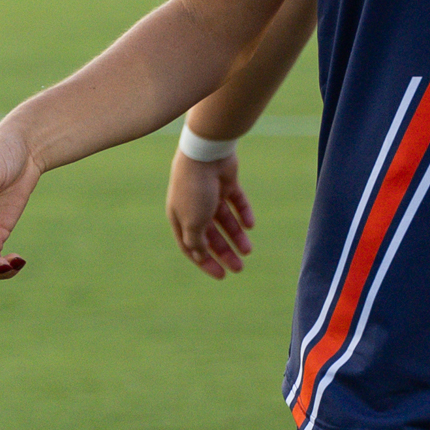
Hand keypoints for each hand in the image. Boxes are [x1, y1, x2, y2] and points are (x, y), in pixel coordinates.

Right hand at [168, 150, 256, 279]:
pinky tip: (250, 226)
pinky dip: (243, 213)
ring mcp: (211, 194)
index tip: (220, 276)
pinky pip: (237, 202)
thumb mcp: (193, 222)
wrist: (206, 154)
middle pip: (211, 236)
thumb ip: (196, 240)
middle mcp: (194, 207)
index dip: (205, 262)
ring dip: (237, 236)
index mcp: (179, 218)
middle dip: (224, 252)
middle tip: (239, 268)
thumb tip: (200, 255)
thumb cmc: (194, 190)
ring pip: (226, 221)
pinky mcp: (227, 182)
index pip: (191, 246)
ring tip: (248, 251)